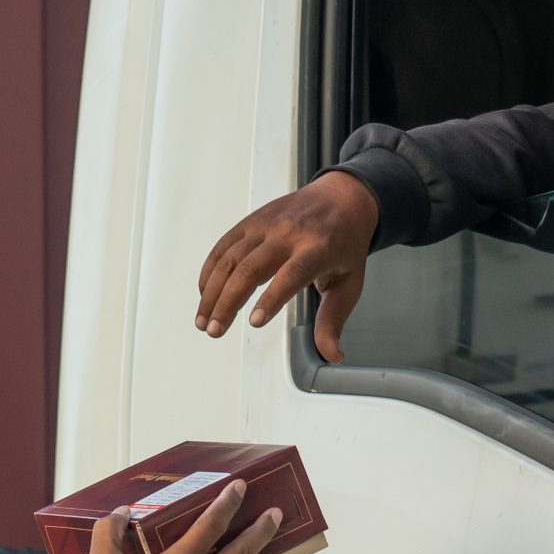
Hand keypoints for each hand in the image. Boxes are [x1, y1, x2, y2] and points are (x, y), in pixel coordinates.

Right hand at [195, 171, 379, 362]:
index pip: (291, 274)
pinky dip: (209, 273)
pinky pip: (223, 247)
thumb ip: (333, 320)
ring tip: (203, 321)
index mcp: (318, 248)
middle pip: (250, 268)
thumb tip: (332, 355)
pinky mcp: (250, 222)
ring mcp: (266, 225)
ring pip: (230, 259)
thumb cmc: (345, 244)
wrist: (340, 198)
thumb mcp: (349, 283)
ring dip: (211, 292)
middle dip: (227, 302)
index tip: (254, 322)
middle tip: (215, 331)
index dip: (271, 298)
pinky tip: (204, 295)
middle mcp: (289, 233)